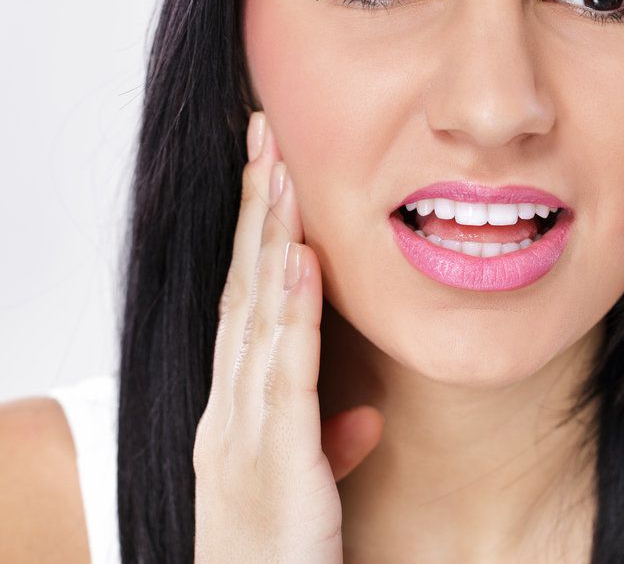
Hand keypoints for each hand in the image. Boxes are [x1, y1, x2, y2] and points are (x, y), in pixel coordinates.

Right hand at [193, 111, 383, 562]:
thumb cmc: (278, 557)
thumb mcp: (304, 490)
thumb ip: (325, 443)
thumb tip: (361, 418)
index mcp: (234, 410)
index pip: (244, 303)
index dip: (253, 236)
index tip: (267, 173)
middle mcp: (227, 408)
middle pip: (241, 290)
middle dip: (253, 210)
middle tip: (263, 136)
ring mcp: (241, 430)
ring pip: (256, 316)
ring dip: (270, 240)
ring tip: (280, 171)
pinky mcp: (273, 460)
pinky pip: (284, 373)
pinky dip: (293, 312)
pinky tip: (301, 261)